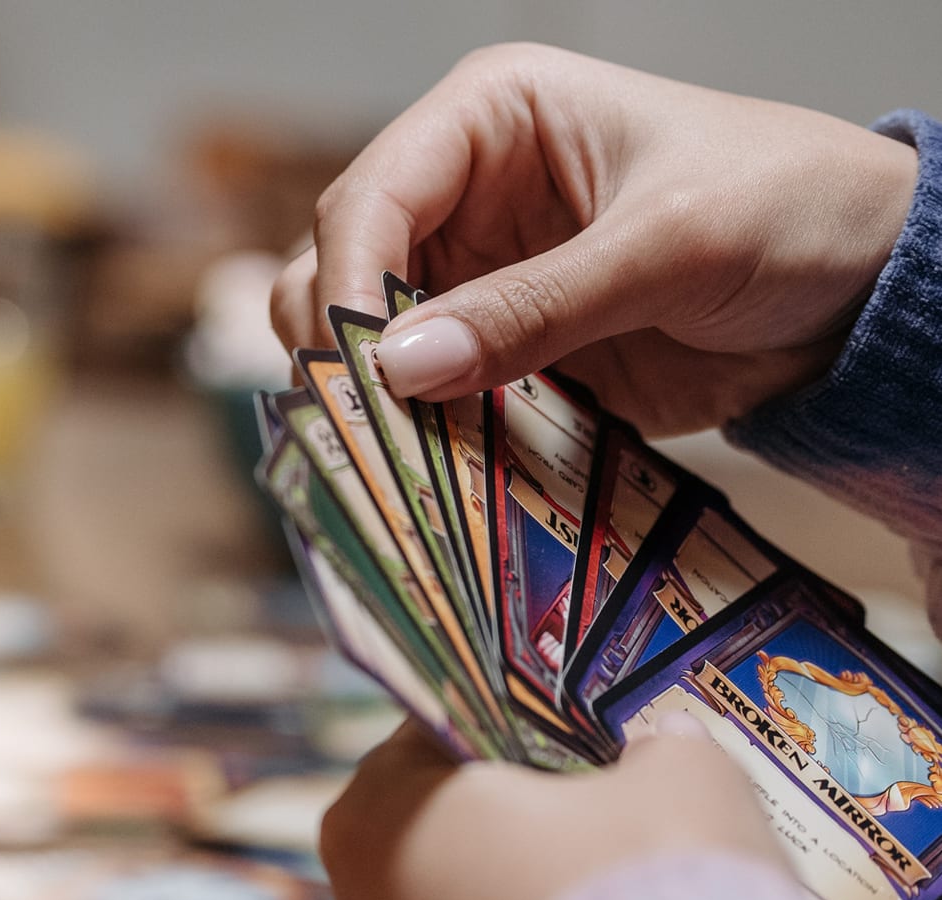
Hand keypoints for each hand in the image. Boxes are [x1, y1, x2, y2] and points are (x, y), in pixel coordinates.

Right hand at [274, 44, 918, 432]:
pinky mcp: (497, 353)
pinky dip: (420, 438)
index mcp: (490, 118)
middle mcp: (461, 194)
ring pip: (365, 343)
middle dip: (344, 348)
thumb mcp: (669, 246)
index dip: (350, 281)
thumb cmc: (793, 209)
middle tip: (368, 427)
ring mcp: (474, 278)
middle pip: (339, 270)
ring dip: (371, 402)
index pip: (370, 196)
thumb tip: (402, 370)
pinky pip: (426, 400)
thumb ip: (535, 307)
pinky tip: (435, 471)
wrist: (870, 288)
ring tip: (400, 454)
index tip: (359, 370)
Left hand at [317, 718, 784, 899]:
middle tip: (602, 838)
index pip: (428, 744)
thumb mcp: (683, 776)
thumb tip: (662, 752)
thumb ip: (658, 750)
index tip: (570, 746)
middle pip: (434, 851)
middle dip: (510, 842)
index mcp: (375, 816)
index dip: (509, 736)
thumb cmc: (656, 888)